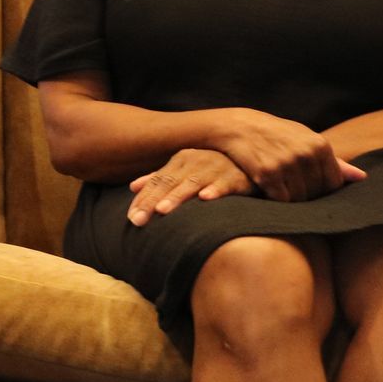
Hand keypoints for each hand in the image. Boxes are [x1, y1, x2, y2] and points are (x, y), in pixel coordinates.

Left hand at [126, 149, 252, 225]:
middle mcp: (196, 162)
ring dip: (177, 196)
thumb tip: (132, 187)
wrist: (252, 161)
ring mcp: (216, 168)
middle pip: (169, 183)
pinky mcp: (237, 177)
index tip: (130, 218)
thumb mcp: (186, 170)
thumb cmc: (214, 168)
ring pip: (192, 183)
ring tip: (162, 210)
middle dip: (152, 202)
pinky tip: (205, 198)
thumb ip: (160, 178)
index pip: (157, 181)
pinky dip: (215, 190)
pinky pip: (225, 183)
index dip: (142, 199)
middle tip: (137, 220)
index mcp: (181, 161)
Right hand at [211, 109, 366, 201]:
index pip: (333, 184)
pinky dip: (277, 200)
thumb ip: (334, 161)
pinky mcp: (267, 174)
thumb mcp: (306, 140)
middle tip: (292, 189)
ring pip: (299, 199)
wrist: (240, 126)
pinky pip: (281, 199)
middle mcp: (305, 154)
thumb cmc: (278, 134)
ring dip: (291, 200)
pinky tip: (270, 190)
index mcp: (320, 146)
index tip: (310, 188)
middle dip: (307, 196)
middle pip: (316, 193)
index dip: (323, 191)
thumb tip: (362, 178)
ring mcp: (286, 164)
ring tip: (282, 189)